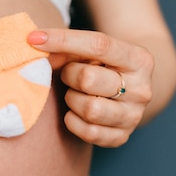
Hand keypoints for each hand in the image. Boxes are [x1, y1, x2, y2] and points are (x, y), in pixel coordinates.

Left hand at [28, 28, 153, 146]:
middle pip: (89, 80)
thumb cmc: (101, 67)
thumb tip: (35, 46)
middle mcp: (142, 89)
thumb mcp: (90, 51)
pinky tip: (76, 111)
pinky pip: (88, 132)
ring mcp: (134, 116)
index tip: (33, 38)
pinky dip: (73, 121)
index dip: (62, 40)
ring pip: (90, 109)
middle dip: (69, 75)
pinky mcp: (121, 137)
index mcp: (139, 59)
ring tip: (75, 93)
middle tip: (69, 75)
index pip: (99, 45)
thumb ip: (66, 47)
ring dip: (72, 99)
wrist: (127, 92)